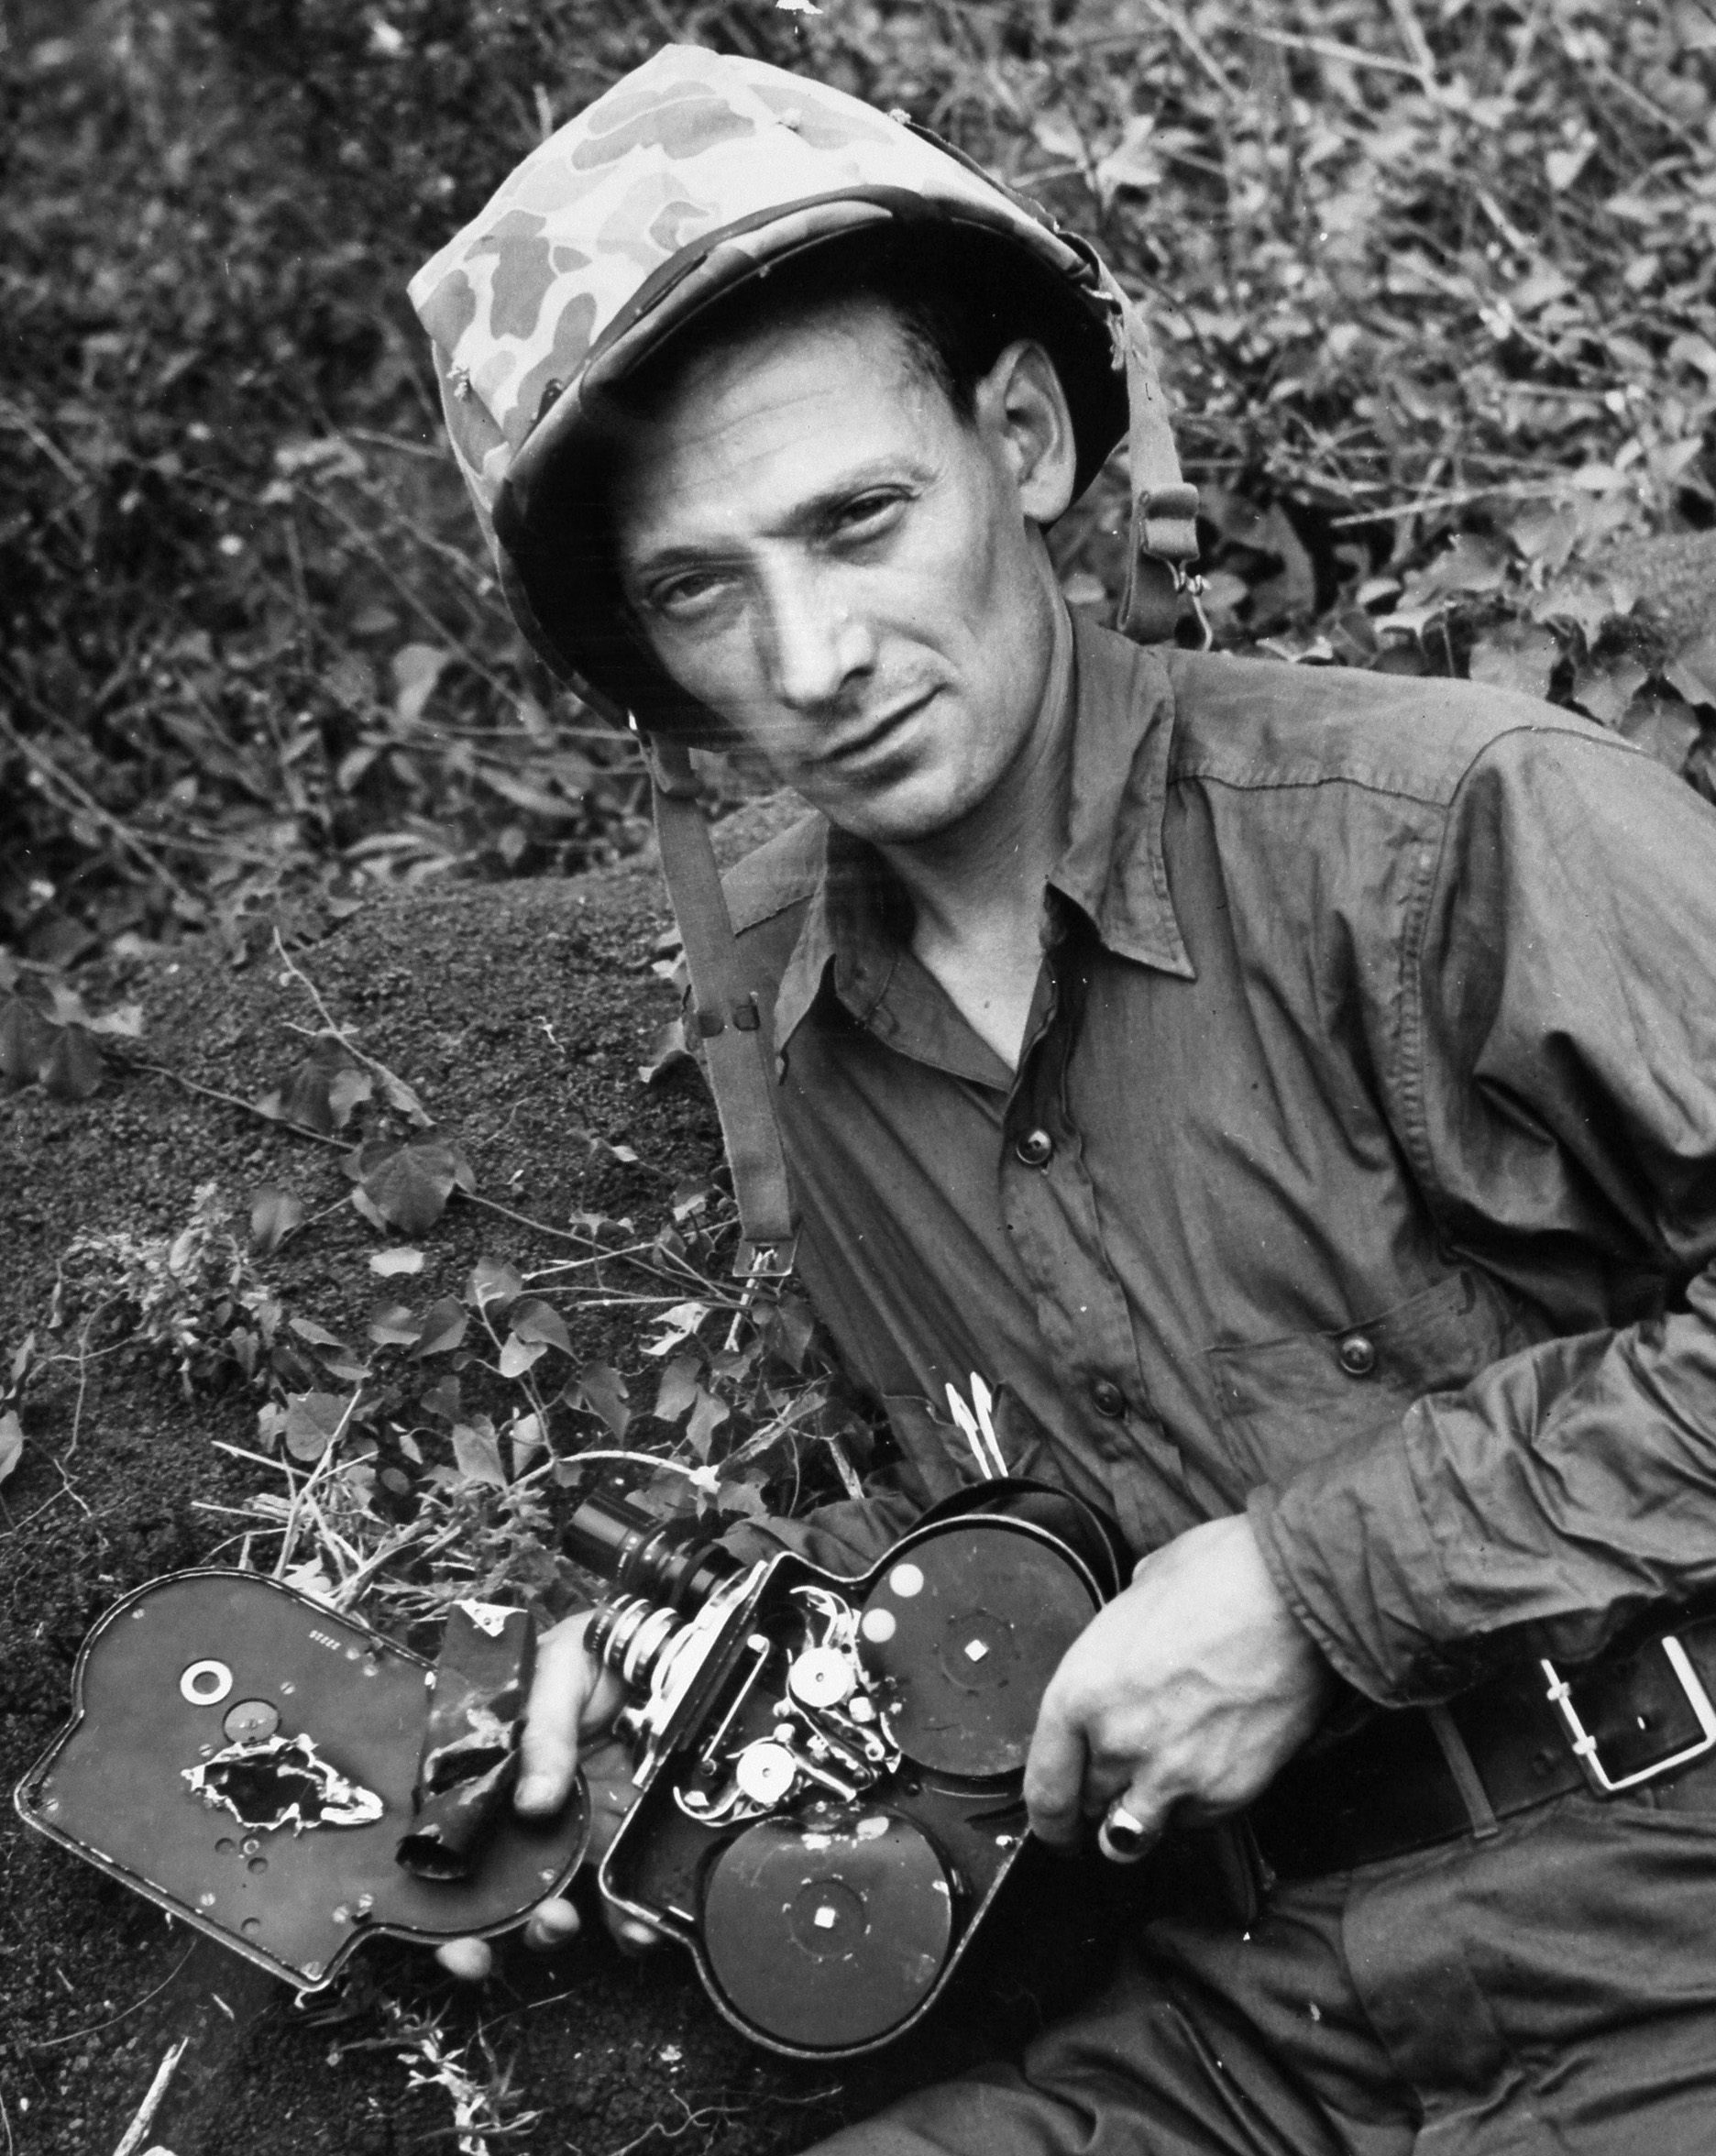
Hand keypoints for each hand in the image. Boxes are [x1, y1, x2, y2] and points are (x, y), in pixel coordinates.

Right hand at [436, 1610, 659, 1977]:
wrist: (656, 1642)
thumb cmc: (589, 1647)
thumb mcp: (559, 1671)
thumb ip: (545, 1730)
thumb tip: (534, 1803)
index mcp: (489, 1770)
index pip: (452, 1843)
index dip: (447, 1903)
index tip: (459, 1946)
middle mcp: (522, 1806)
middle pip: (499, 1883)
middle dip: (504, 1929)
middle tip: (523, 1940)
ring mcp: (572, 1821)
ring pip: (554, 1891)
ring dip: (559, 1927)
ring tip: (571, 1928)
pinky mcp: (617, 1825)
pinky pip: (613, 1877)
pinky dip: (622, 1913)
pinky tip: (633, 1927)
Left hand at [1024, 1515, 1332, 1854]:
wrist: (1295, 1599)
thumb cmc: (1218, 1577)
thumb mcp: (1138, 1592)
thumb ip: (1119, 1639)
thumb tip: (1127, 1643)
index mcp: (1080, 1692)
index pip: (1044, 1789)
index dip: (1048, 1817)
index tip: (1055, 1825)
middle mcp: (1118, 1744)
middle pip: (1088, 1810)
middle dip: (1096, 1800)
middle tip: (1115, 1781)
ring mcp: (1173, 1776)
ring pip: (1135, 1834)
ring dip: (1139, 1819)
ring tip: (1154, 1795)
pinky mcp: (1226, 1794)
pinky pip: (1195, 1823)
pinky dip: (1194, 1808)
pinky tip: (1207, 1771)